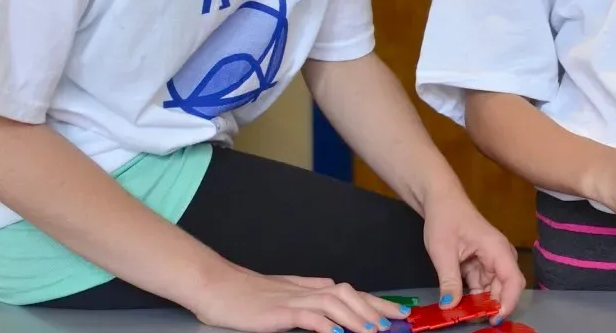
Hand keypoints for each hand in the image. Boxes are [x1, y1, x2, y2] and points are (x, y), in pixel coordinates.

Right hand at [190, 265, 408, 332]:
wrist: (217, 286)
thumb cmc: (246, 294)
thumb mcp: (284, 294)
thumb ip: (309, 295)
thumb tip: (333, 295)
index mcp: (310, 288)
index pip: (351, 293)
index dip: (377, 302)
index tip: (398, 312)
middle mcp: (306, 290)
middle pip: (349, 294)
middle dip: (375, 308)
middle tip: (395, 321)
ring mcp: (293, 299)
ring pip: (333, 303)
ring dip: (356, 317)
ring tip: (373, 331)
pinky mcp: (278, 312)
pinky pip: (306, 316)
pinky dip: (323, 324)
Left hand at [422, 191, 524, 323]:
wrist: (439, 200)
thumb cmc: (444, 218)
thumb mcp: (443, 251)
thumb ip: (449, 281)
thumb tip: (450, 307)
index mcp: (497, 249)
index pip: (513, 281)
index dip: (508, 303)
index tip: (494, 319)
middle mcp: (499, 256)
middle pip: (504, 289)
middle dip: (491, 307)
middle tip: (471, 320)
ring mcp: (490, 261)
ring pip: (492, 290)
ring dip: (480, 303)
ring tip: (463, 314)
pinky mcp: (480, 264)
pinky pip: (481, 286)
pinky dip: (472, 296)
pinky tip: (460, 304)